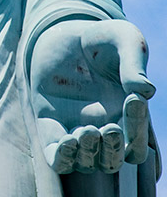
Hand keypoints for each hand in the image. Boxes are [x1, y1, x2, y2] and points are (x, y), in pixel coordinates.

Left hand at [31, 19, 154, 173]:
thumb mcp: (123, 39)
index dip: (138, 128)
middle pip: (112, 162)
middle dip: (113, 152)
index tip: (133, 99)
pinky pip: (56, 157)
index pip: (137, 144)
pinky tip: (67, 141)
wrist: (65, 33)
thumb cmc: (102, 39)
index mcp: (126, 118)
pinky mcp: (50, 124)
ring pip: (86, 163)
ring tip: (88, 130)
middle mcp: (103, 128)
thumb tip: (144, 90)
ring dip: (89, 155)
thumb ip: (134, 63)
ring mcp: (76, 128)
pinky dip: (62, 158)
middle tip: (110, 128)